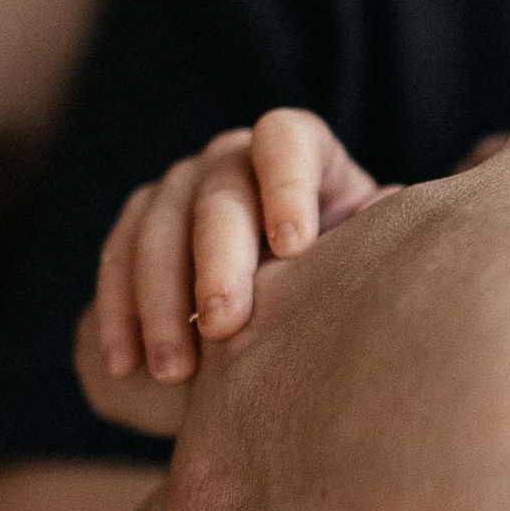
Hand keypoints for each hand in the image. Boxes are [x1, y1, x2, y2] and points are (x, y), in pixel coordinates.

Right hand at [79, 111, 390, 435]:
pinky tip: (124, 364)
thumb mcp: (359, 261)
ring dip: (161, 302)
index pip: (286, 140)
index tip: (293, 247)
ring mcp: (179, 187)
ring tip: (175, 370)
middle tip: (224, 325)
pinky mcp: (138, 224)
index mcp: (299, 152)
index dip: (286, 183)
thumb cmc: (337, 283)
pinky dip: (120, 315)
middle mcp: (234, 157)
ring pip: (158, 228)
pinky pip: (117, 260)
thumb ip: (369, 241)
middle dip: (217, 262)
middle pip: (218, 194)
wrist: (278, 319)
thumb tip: (392, 216)